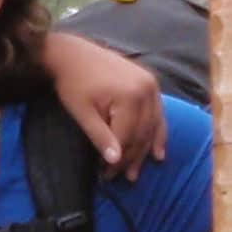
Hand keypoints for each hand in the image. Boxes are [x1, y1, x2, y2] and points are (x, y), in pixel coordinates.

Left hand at [44, 26, 170, 171]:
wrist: (73, 53)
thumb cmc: (73, 83)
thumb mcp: (82, 113)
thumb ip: (100, 136)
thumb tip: (115, 161)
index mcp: (129, 96)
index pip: (126, 137)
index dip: (117, 160)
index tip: (106, 176)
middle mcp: (146, 90)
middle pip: (141, 134)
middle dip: (131, 158)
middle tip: (122, 178)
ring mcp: (151, 85)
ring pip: (152, 126)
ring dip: (145, 151)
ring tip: (137, 172)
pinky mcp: (151, 83)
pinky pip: (158, 113)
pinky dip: (158, 133)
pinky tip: (158, 153)